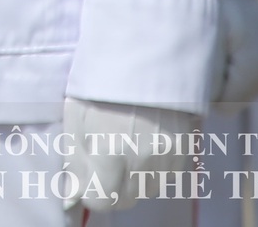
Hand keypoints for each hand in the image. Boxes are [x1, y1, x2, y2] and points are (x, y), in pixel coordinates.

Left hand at [63, 97, 197, 212]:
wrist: (140, 56)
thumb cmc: (100, 87)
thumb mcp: (75, 121)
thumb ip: (75, 163)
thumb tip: (73, 194)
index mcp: (110, 153)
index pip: (101, 200)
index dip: (91, 191)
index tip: (87, 177)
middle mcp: (142, 161)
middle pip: (125, 199)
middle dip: (111, 187)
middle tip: (103, 161)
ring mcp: (167, 157)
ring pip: (147, 188)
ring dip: (134, 177)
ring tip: (126, 144)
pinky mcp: (184, 149)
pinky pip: (167, 174)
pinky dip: (154, 166)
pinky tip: (145, 139)